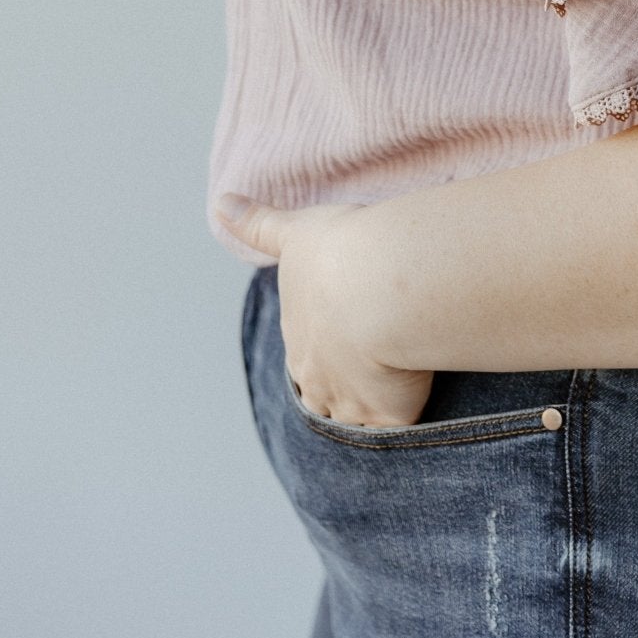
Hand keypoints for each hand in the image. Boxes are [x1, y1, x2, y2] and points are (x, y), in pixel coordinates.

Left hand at [216, 196, 435, 427]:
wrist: (379, 285)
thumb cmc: (338, 253)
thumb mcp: (294, 232)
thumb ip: (258, 224)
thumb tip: (221, 204)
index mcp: (298, 340)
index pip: (304, 359)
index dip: (319, 353)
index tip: (336, 342)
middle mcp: (316, 380)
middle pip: (322, 397)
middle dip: (336, 392)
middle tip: (361, 378)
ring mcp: (351, 404)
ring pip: (353, 420)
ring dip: (366, 414)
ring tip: (390, 402)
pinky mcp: (388, 416)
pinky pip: (393, 433)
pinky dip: (401, 429)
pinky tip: (416, 417)